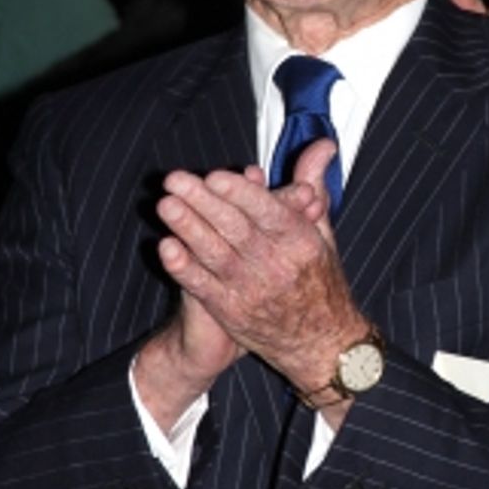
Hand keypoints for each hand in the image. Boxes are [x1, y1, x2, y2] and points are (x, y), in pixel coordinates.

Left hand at [151, 139, 368, 414]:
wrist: (322, 343)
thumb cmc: (319, 279)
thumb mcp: (322, 232)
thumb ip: (311, 186)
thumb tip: (322, 144)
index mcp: (301, 242)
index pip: (267, 212)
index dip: (239, 194)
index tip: (214, 175)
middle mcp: (276, 266)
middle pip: (235, 229)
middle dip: (203, 202)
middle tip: (174, 179)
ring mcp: (251, 290)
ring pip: (215, 255)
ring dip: (188, 229)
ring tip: (165, 205)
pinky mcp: (231, 312)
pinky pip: (203, 287)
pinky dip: (184, 268)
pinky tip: (166, 248)